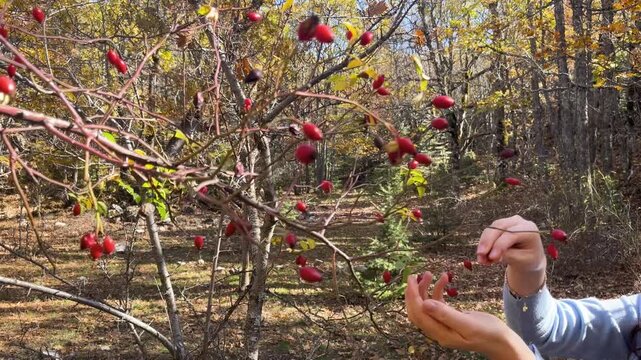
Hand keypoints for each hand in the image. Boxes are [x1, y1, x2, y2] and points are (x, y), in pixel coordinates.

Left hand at [405, 272, 533, 359]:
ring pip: (427, 305)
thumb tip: (425, 304)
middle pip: (418, 310)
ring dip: (426, 289)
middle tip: (413, 275)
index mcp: (440, 334)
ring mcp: (443, 324)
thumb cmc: (488, 334)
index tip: (411, 279)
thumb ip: (446, 314)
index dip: (412, 296)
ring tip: (430, 273)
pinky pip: (438, 303)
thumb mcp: (468, 324)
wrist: (502, 341)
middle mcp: (438, 330)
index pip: (419, 314)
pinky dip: (438, 290)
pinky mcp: (450, 318)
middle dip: (414, 292)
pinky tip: (444, 278)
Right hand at [476, 215, 545, 295]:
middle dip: (488, 242)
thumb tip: (491, 255)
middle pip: (499, 227)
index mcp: (530, 230)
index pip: (512, 234)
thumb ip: (509, 255)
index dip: (500, 245)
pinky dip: (483, 245)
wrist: (529, 257)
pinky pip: (488, 233)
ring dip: (483, 244)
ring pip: (491, 229)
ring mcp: (507, 222)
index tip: (492, 258)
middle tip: (480, 256)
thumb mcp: (522, 260)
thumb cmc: (529, 259)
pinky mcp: (499, 226)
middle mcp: (518, 222)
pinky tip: (483, 257)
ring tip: (481, 260)